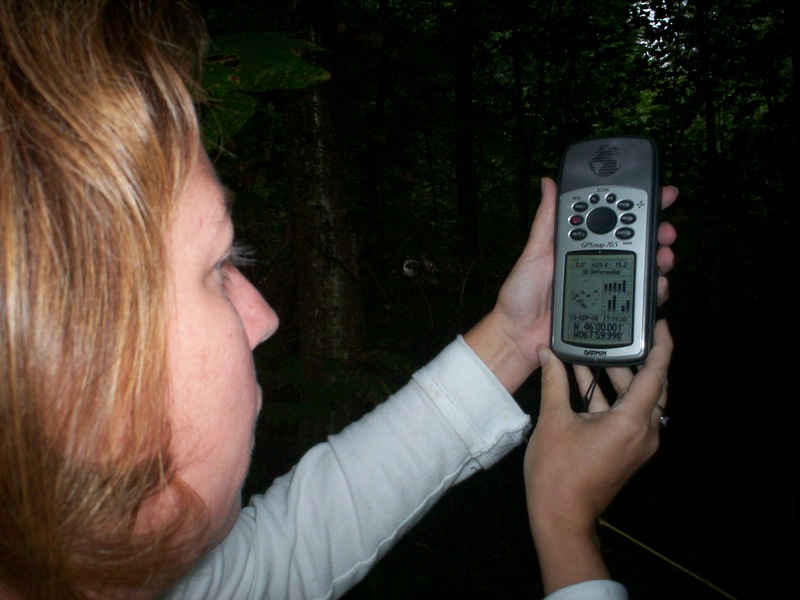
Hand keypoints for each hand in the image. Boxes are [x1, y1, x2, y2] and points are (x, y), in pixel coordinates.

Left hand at [465, 179, 677, 392]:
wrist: (518, 335)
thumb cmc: (521, 294)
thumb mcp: (534, 252)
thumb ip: (546, 220)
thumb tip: (548, 183)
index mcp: (581, 245)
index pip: (613, 221)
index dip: (637, 207)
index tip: (659, 196)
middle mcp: (598, 262)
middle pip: (637, 243)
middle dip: (658, 233)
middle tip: (666, 230)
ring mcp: (607, 286)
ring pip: (644, 269)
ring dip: (661, 260)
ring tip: (664, 257)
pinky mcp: (612, 309)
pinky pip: (638, 299)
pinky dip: (654, 291)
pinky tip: (658, 285)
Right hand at [523, 320, 672, 592]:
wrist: (560, 517)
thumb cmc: (557, 471)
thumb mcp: (553, 419)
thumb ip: (554, 381)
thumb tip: (547, 352)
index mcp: (632, 422)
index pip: (656, 374)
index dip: (661, 346)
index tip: (660, 323)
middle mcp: (644, 432)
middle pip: (650, 386)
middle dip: (632, 360)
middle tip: (618, 335)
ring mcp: (637, 444)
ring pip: (636, 401)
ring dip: (615, 379)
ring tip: (591, 354)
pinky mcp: (626, 451)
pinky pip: (626, 416)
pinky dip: (610, 398)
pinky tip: (582, 382)